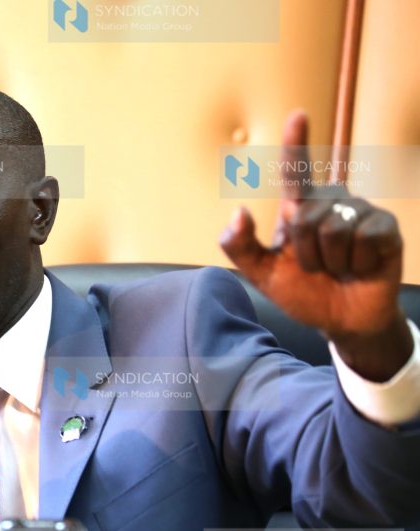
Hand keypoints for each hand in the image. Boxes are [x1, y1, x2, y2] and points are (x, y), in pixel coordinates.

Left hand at [220, 111, 411, 380]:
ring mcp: (360, 213)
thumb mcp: (263, 273)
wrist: (341, 321)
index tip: (297, 114)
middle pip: (304, 217)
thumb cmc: (303, 292)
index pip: (295, 170)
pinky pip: (363, 239)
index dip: (296, 141)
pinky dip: (356, 262)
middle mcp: (331, 203)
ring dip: (330, 261)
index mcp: (300, 208)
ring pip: (332, 230)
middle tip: (316, 267)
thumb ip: (240, 246)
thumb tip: (239, 211)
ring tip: (339, 268)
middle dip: (304, 252)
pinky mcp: (385, 228)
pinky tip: (361, 268)